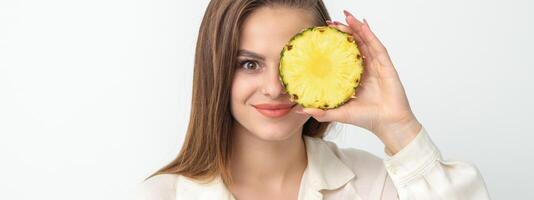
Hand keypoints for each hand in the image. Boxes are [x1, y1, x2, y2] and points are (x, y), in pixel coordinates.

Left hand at [296, 10, 421, 154]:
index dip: (335, 44)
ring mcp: (377, 65)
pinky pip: (377, 46)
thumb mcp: (340, 113)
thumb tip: (300, 110)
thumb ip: (322, 111)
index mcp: (356, 77)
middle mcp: (366, 68)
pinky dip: (370, 34)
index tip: (322, 36)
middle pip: (355, 44)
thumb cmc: (367, 119)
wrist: (387, 125)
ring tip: (346, 16)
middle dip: (344, 31)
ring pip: (366, 41)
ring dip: (356, 28)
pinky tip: (363, 25)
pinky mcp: (386, 66)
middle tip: (331, 23)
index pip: (344, 55)